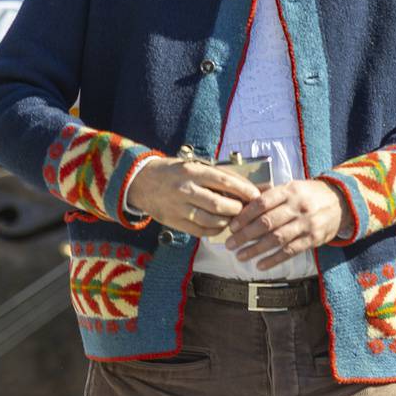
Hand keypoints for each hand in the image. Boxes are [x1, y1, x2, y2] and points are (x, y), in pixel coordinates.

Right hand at [126, 155, 258, 237]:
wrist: (140, 181)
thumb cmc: (173, 171)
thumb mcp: (193, 165)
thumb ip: (216, 175)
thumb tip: (243, 184)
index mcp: (192, 172)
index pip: (224, 182)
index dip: (243, 190)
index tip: (256, 195)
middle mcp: (185, 190)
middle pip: (218, 204)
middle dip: (237, 209)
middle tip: (247, 209)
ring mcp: (178, 207)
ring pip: (209, 220)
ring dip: (227, 221)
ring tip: (235, 218)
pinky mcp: (173, 221)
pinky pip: (199, 230)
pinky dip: (214, 230)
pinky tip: (221, 226)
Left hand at [226, 179, 347, 269]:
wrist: (342, 201)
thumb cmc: (310, 195)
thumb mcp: (293, 187)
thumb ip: (271, 194)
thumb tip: (242, 203)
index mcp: (290, 190)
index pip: (262, 203)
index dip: (244, 216)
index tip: (231, 226)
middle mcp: (298, 206)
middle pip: (267, 223)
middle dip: (245, 235)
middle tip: (230, 244)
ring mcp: (307, 223)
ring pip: (277, 239)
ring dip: (255, 249)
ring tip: (240, 256)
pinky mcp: (314, 238)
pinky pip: (290, 251)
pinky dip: (274, 259)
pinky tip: (260, 265)